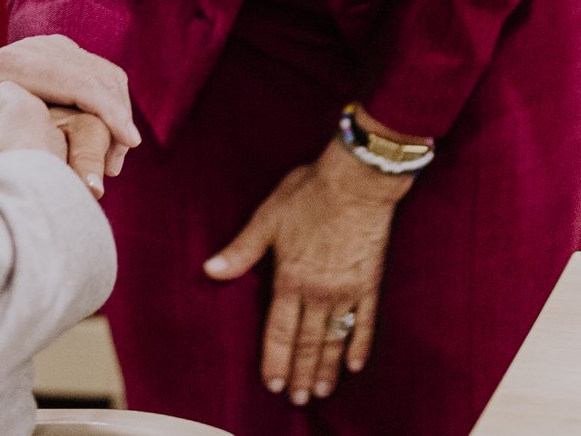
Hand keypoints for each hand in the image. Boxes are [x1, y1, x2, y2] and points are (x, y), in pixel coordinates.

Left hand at [0, 34, 138, 192]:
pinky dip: (112, 105)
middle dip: (117, 115)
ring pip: (103, 74)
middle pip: (95, 74)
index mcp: (12, 64)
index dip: (106, 107)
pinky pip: (99, 77)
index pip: (74, 78)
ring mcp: (48, 49)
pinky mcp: (59, 58)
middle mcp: (33, 48)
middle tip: (117, 163)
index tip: (127, 140)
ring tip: (113, 159)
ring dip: (118, 112)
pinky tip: (108, 141)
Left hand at [205, 136, 413, 406]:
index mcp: (290, 279)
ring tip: (321, 391)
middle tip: (297, 398)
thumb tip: (211, 270)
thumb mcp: (267, 218)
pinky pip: (366, 322)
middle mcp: (319, 293)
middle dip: (300, 373)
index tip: (273, 384)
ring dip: (326, 367)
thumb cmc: (308, 194)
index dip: (275, 360)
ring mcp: (347, 291)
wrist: (356, 181)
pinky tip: (355, 364)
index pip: (279, 331)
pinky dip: (359, 345)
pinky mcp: (370, 283)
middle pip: (307, 343)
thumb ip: (241, 250)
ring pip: (335, 339)